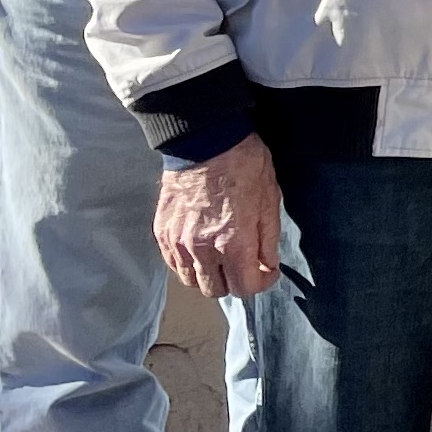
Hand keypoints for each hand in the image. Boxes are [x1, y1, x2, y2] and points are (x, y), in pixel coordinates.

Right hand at [157, 135, 280, 299]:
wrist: (205, 141)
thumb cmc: (244, 166)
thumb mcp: (269, 201)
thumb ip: (268, 241)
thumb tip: (267, 265)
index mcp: (232, 243)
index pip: (245, 288)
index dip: (262, 283)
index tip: (267, 270)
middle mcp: (201, 249)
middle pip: (216, 290)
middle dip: (235, 282)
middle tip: (245, 264)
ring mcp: (177, 242)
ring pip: (191, 281)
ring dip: (210, 276)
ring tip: (222, 258)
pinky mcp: (162, 232)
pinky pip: (173, 263)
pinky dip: (188, 264)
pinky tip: (201, 249)